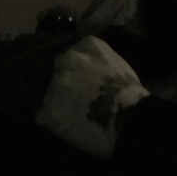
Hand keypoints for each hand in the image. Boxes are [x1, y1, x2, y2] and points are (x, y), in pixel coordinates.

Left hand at [35, 35, 149, 158]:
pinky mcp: (48, 110)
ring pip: (51, 94)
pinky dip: (53, 122)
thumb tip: (92, 73)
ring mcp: (54, 85)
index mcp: (87, 46)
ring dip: (59, 103)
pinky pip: (44, 116)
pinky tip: (69, 128)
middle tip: (80, 100)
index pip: (74, 55)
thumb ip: (100, 62)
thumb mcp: (120, 64)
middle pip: (59, 72)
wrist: (129, 118)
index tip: (86, 82)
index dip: (79, 70)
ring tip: (76, 117)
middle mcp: (67, 60)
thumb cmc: (132, 94)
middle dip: (67, 84)